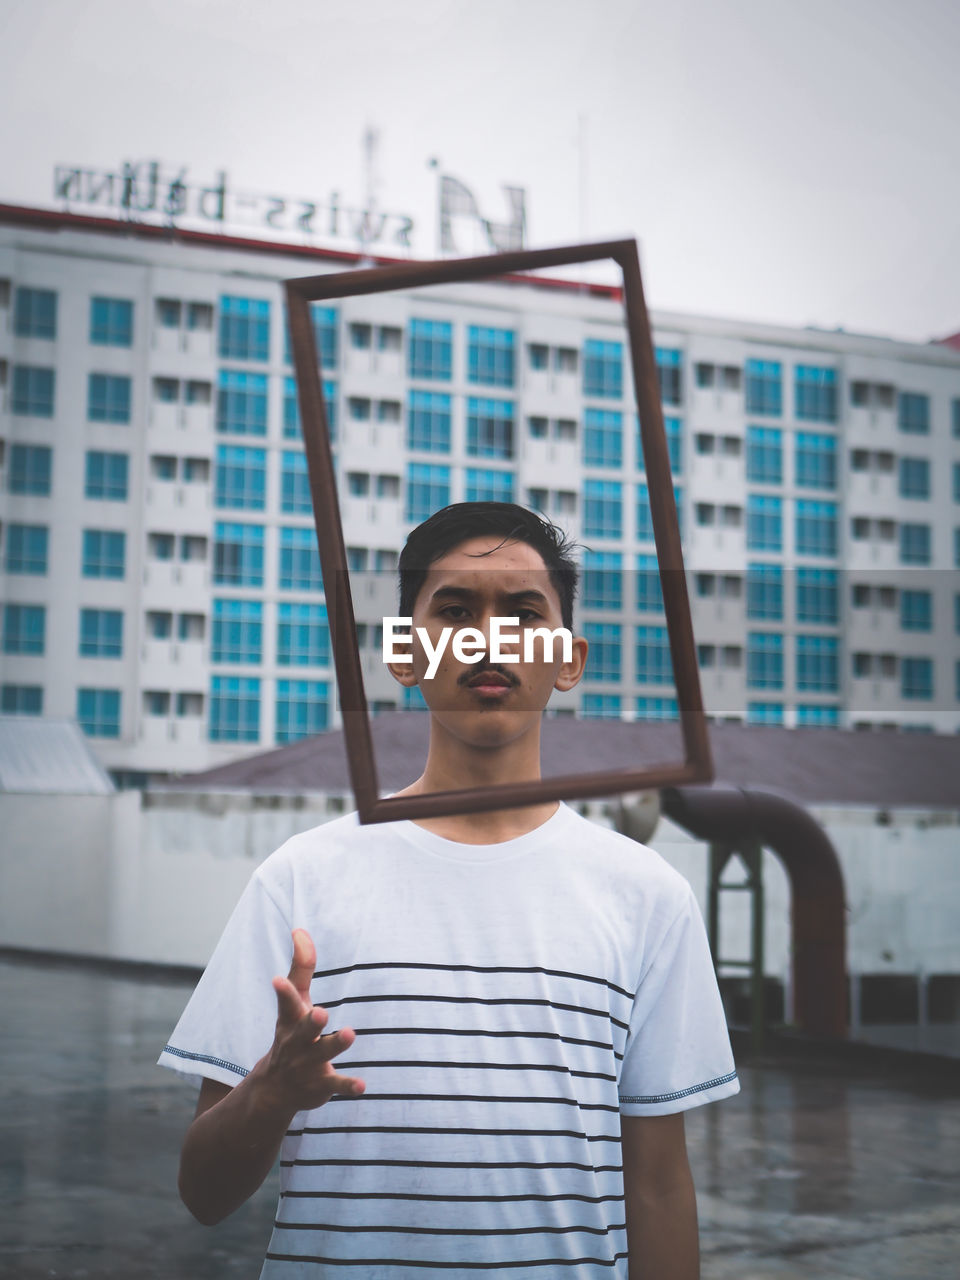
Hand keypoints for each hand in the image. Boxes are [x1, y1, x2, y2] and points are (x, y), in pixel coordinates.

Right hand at [261, 928, 364, 1113]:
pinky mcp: (321, 1085)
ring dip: (335, 1044)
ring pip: (321, 1054)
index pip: (286, 1003)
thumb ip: (301, 967)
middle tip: (322, 1011)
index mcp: (289, 1020)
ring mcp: (307, 1065)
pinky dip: (348, 1085)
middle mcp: (296, 1042)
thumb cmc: (290, 1034)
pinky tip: (362, 1086)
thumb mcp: (293, 1002)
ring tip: (350, 1033)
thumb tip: (300, 930)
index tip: (277, 980)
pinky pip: (335, 1085)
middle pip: (303, 1030)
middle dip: (311, 1022)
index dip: (283, 992)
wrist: (274, 1091)